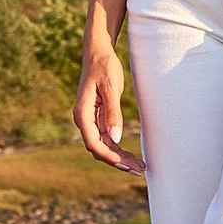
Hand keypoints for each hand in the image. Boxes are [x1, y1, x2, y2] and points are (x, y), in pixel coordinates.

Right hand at [73, 42, 140, 173]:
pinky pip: (108, 139)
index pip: (94, 143)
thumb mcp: (110, 87)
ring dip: (121, 158)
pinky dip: (120, 148)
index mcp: (82, 114)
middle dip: (118, 161)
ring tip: (140, 167)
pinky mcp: (99, 118)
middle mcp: (84, 120)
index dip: (109, 156)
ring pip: (105, 146)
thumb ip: (112, 112)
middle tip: (139, 170)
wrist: (98, 53)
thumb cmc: (103, 67)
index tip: (126, 164)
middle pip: (99, 149)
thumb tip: (115, 138)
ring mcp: (91, 121)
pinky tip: (133, 156)